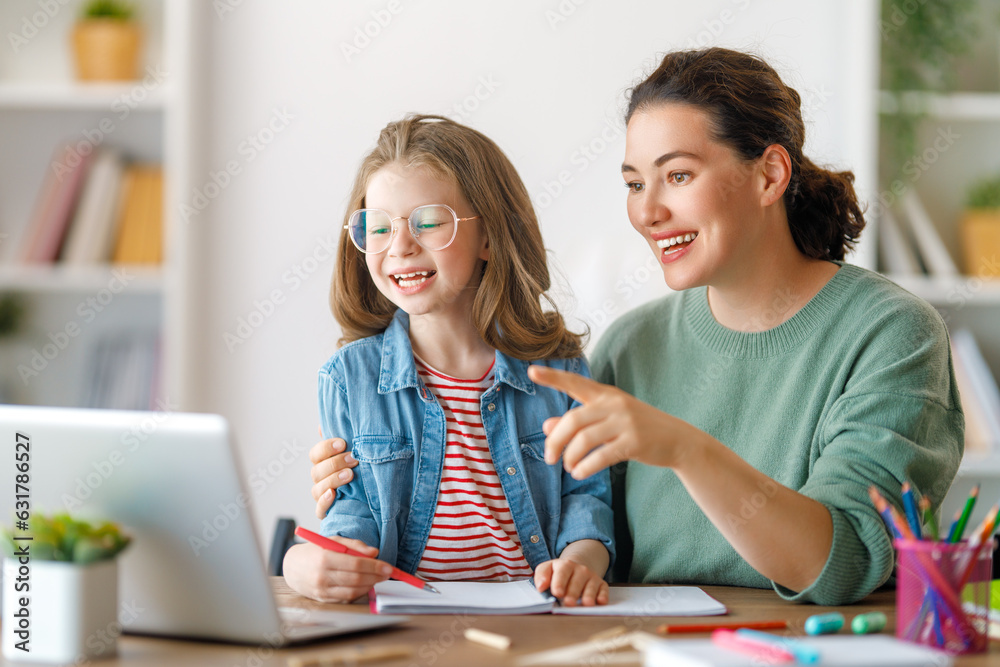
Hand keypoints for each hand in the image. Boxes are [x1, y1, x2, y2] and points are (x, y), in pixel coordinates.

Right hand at [281, 538, 391, 602]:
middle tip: (387, 573)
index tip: (388, 567)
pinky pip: (346, 598)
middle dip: (376, 576)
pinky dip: (360, 592)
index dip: (375, 566)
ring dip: (370, 585)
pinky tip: (365, 585)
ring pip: (353, 591)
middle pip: (356, 579)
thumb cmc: (316, 551)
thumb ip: (354, 545)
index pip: (356, 564)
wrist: (292, 567)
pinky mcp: (323, 600)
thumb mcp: (333, 541)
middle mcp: (322, 576)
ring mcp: (322, 590)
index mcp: (325, 558)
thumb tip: (374, 552)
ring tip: (378, 578)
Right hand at [310, 427, 358, 518]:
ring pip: (317, 488)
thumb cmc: (361, 471)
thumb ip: (345, 438)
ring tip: (349, 475)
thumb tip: (326, 424)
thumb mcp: (355, 453)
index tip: (342, 443)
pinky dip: (324, 502)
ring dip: (333, 480)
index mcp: (324, 463)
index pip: (316, 454)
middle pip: (317, 471)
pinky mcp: (327, 512)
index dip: (326, 447)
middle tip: (353, 458)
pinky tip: (333, 494)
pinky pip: (320, 509)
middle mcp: (321, 479)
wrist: (371, 499)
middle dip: (335, 463)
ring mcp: (322, 496)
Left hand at [527, 365, 701, 478]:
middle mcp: (614, 404)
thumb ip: (577, 422)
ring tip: (568, 468)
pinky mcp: (634, 442)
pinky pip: (600, 456)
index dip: (552, 378)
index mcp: (605, 395)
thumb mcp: (608, 420)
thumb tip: (545, 427)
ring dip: (570, 457)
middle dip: (555, 441)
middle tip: (548, 458)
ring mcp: (625, 422)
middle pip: (573, 420)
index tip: (531, 371)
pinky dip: (584, 467)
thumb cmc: (637, 428)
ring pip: (584, 440)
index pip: (575, 383)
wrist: (678, 440)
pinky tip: (579, 474)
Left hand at [533, 558, 608, 606]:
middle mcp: (580, 569)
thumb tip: (540, 587)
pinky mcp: (601, 584)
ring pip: (591, 586)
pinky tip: (600, 602)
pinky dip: (603, 596)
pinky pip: (604, 589)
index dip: (559, 582)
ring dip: (588, 595)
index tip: (557, 593)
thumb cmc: (559, 573)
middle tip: (568, 603)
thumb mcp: (548, 569)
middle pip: (577, 581)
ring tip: (586, 604)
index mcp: (565, 565)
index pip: (562, 572)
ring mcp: (592, 576)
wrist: (578, 567)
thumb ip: (541, 576)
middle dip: (573, 592)